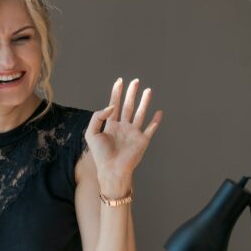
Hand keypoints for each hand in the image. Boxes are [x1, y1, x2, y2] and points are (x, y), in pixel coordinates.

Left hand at [86, 78, 161, 192]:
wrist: (111, 170)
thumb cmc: (100, 155)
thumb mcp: (91, 133)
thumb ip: (98, 117)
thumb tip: (111, 106)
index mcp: (110, 125)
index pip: (114, 105)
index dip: (116, 93)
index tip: (120, 81)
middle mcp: (123, 127)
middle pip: (128, 106)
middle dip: (131, 93)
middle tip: (135, 81)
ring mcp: (133, 133)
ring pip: (140, 114)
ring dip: (144, 102)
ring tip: (148, 90)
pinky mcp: (142, 140)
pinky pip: (150, 128)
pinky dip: (155, 120)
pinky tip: (159, 112)